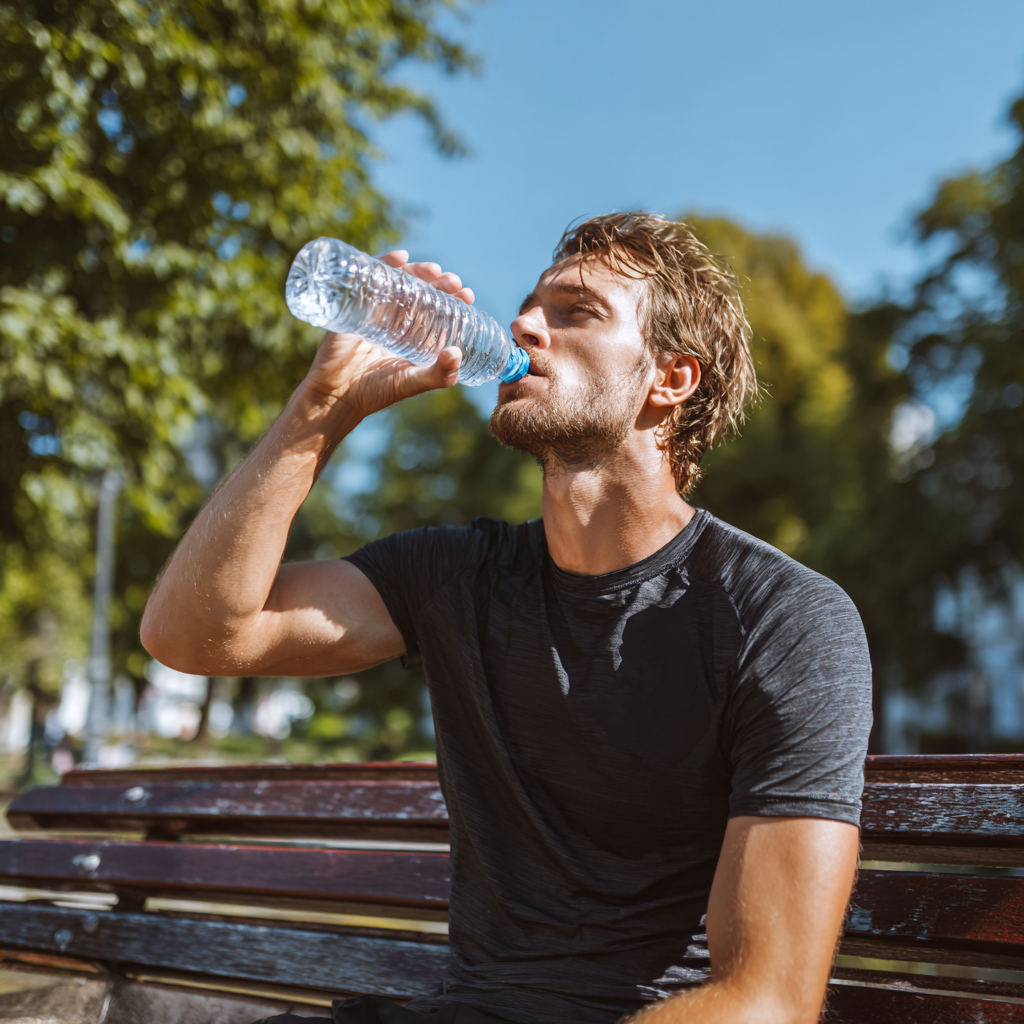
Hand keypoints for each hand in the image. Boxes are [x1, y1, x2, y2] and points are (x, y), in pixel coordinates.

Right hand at [300, 249, 474, 420]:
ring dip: (418, 271)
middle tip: (453, 282)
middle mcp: (398, 319)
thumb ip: (438, 375)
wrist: (335, 395)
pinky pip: (370, 278)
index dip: (454, 299)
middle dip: (440, 282)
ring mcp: (376, 310)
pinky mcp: (356, 304)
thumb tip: (457, 353)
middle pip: (423, 291)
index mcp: (415, 335)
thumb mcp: (411, 383)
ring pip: (401, 281)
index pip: (439, 310)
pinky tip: (400, 257)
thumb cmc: (375, 392)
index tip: (467, 295)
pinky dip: (386, 263)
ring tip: (433, 270)